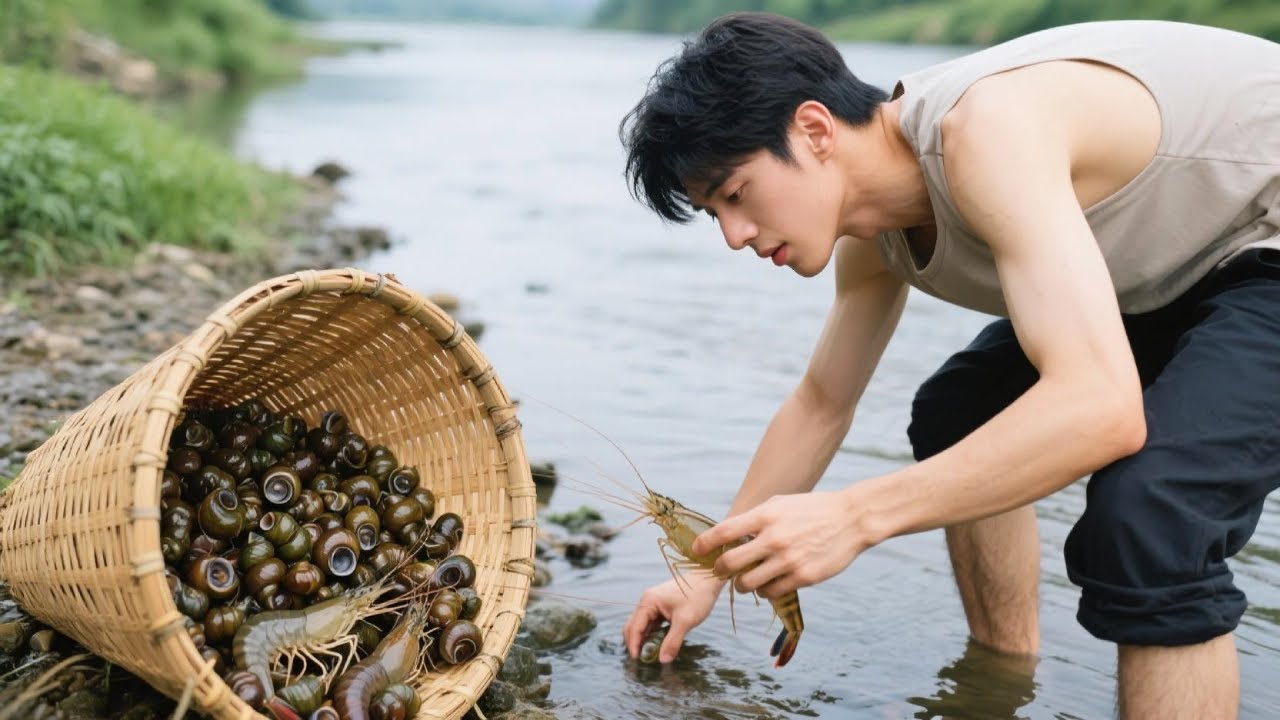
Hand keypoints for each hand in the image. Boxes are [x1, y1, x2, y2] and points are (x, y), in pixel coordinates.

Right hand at [622, 571, 724, 662]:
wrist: (709, 578)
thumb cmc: (697, 596)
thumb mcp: (686, 621)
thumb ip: (673, 642)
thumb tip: (662, 660)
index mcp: (648, 602)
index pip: (634, 627)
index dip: (633, 645)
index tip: (636, 661)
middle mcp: (647, 601)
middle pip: (633, 625)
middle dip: (634, 642)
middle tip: (640, 660)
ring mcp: (653, 602)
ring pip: (642, 625)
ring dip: (643, 639)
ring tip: (648, 655)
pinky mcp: (661, 605)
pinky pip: (651, 622)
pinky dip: (651, 634)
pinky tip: (657, 644)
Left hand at [691, 490, 871, 598]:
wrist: (851, 519)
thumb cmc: (812, 510)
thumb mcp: (780, 504)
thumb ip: (754, 519)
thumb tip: (728, 534)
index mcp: (766, 515)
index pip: (724, 531)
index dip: (704, 543)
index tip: (696, 550)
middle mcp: (774, 538)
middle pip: (730, 563)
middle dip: (720, 570)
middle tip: (721, 571)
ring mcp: (788, 559)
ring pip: (748, 584)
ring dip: (742, 584)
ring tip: (747, 580)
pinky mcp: (803, 577)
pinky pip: (771, 592)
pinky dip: (765, 591)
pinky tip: (768, 583)